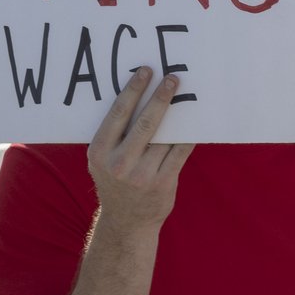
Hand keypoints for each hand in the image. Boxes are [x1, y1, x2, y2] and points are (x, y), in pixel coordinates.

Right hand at [88, 68, 192, 238]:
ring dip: (178, 114)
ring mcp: (142, 175)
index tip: (146, 72)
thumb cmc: (115, 181)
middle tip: (172, 78)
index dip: (133, 90)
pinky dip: (188, 135)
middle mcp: (119, 163)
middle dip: (160, 97)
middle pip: (145, 122)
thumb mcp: (103, 159)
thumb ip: (114, 134)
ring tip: (186, 96)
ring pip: (165, 136)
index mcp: (100, 152)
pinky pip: (180, 152)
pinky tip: (194, 122)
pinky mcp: (163, 183)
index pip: (119, 114)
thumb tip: (138, 96)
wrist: (126, 222)